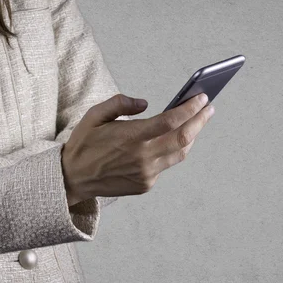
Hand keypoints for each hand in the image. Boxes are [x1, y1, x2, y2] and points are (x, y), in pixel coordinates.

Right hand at [61, 93, 213, 205]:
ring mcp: (146, 174)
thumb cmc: (84, 143)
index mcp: (131, 137)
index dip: (190, 108)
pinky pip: (165, 165)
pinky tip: (173, 140)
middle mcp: (142, 157)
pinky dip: (172, 151)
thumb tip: (145, 103)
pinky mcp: (145, 185)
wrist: (73, 178)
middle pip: (183, 137)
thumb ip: (120, 103)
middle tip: (209, 107)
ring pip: (179, 154)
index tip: (201, 97)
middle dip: (200, 120)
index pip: (171, 120)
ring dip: (191, 136)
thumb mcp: (94, 115)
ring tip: (196, 122)